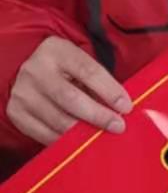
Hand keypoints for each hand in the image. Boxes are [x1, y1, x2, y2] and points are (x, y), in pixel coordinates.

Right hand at [8, 38, 131, 145]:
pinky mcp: (16, 113)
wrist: (31, 74)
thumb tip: (123, 108)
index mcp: (56, 50)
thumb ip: (99, 82)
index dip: (109, 90)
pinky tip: (80, 141)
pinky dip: (66, 141)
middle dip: (98, 115)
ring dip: (84, 132)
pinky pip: (45, 134)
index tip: (126, 106)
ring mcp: (23, 92)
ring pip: (58, 120)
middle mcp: (36, 70)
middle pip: (70, 98)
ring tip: (101, 136)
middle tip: (118, 126)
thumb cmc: (65, 72)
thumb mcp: (80, 65)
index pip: (87, 70)